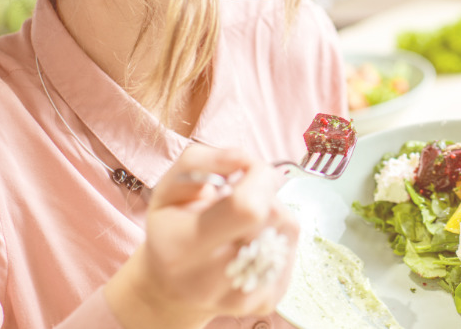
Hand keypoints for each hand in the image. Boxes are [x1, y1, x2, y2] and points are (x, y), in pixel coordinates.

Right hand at [105, 146, 298, 328]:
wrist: (171, 289)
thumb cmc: (171, 230)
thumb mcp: (168, 187)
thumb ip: (202, 161)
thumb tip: (246, 159)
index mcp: (182, 247)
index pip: (246, 207)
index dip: (258, 177)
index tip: (247, 169)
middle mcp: (210, 280)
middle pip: (272, 215)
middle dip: (264, 192)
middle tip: (242, 194)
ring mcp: (242, 297)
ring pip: (287, 230)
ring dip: (272, 212)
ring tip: (243, 220)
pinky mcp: (266, 302)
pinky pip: (292, 249)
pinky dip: (278, 235)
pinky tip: (252, 239)